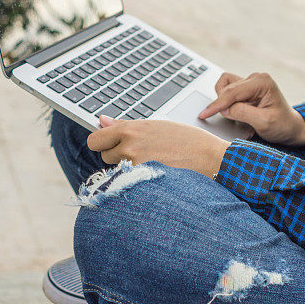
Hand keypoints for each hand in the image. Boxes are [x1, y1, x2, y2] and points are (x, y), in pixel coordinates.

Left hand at [88, 116, 229, 177]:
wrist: (210, 158)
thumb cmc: (186, 140)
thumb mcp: (155, 126)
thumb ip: (124, 126)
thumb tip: (101, 121)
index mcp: (130, 129)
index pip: (94, 140)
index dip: (103, 143)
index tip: (111, 144)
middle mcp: (129, 147)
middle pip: (104, 157)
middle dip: (117, 156)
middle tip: (141, 154)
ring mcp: (135, 166)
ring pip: (117, 171)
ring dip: (127, 169)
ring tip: (152, 163)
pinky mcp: (144, 181)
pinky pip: (130, 183)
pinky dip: (137, 181)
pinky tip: (155, 174)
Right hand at [198, 72, 304, 146]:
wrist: (290, 128)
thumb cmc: (282, 126)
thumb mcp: (264, 122)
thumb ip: (243, 113)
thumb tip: (224, 108)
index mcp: (262, 83)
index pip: (233, 92)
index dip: (217, 104)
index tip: (204, 114)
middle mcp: (256, 78)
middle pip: (227, 88)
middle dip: (221, 105)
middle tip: (227, 121)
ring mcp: (250, 82)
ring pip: (225, 86)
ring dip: (223, 101)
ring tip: (233, 115)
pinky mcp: (246, 88)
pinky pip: (227, 89)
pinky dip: (226, 100)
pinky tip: (234, 111)